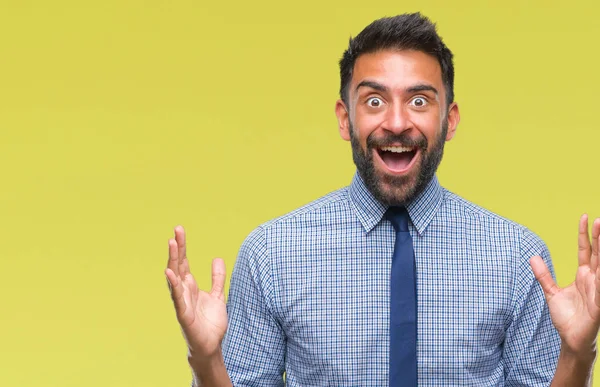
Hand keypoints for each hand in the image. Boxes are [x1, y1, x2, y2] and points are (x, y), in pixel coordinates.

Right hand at [165, 225, 227, 357]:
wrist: (211, 346)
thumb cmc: (210, 323)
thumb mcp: (218, 295)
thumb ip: (217, 278)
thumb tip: (217, 258)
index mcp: (190, 286)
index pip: (184, 262)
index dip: (182, 247)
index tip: (179, 230)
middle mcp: (183, 291)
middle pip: (178, 265)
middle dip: (177, 248)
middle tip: (176, 231)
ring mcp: (182, 301)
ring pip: (175, 278)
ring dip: (173, 260)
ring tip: (171, 244)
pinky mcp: (183, 314)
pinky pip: (177, 297)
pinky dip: (173, 285)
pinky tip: (169, 273)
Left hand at [530, 214, 599, 355]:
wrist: (571, 339)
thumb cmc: (566, 317)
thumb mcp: (551, 292)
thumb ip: (543, 275)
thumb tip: (532, 257)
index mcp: (584, 275)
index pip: (586, 250)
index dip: (586, 234)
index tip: (585, 217)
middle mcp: (593, 280)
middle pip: (598, 254)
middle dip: (599, 238)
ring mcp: (598, 291)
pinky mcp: (599, 305)